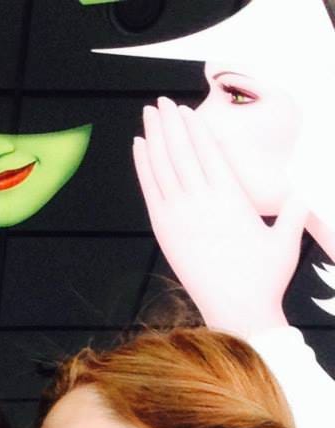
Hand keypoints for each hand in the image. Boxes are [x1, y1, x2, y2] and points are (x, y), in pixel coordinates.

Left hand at [133, 97, 307, 336]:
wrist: (238, 311)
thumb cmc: (264, 279)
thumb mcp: (286, 239)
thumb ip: (293, 210)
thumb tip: (303, 190)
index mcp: (232, 198)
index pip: (209, 152)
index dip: (196, 128)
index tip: (186, 110)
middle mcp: (203, 202)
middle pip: (183, 152)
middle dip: (171, 124)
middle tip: (161, 102)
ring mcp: (181, 217)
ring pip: (164, 167)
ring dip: (155, 137)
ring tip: (149, 115)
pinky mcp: (165, 234)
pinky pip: (150, 191)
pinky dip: (143, 167)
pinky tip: (139, 147)